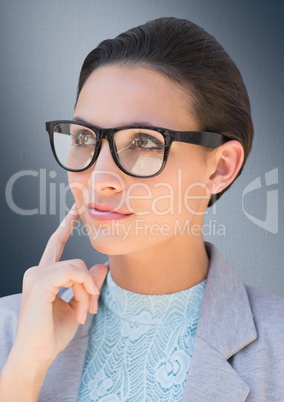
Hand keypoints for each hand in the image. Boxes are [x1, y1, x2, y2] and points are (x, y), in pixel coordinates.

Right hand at [9, 203, 107, 367]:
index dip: (65, 225)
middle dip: (90, 285)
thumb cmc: (52, 334)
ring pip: (77, 268)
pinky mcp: (41, 282)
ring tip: (84, 312)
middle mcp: (37, 271)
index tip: (75, 210)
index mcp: (43, 275)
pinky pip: (73, 273)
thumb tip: (103, 266)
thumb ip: (89, 285)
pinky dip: (84, 289)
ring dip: (88, 291)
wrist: (36, 356)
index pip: (55, 243)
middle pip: (76, 263)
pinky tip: (82, 307)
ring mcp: (36, 275)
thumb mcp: (78, 305)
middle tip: (93, 308)